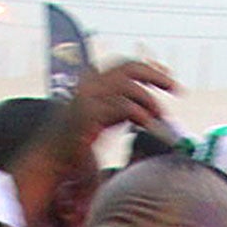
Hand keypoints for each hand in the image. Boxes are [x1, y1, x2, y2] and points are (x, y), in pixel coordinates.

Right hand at [57, 60, 176, 158]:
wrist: (51, 161)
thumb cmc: (76, 145)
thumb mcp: (106, 122)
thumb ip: (125, 111)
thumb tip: (152, 109)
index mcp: (93, 85)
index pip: (125, 66)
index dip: (149, 68)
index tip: (168, 75)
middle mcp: (89, 86)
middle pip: (128, 67)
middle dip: (155, 75)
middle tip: (175, 88)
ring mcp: (87, 97)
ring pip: (127, 85)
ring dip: (148, 99)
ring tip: (159, 114)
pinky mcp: (88, 113)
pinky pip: (121, 106)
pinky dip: (139, 113)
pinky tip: (148, 123)